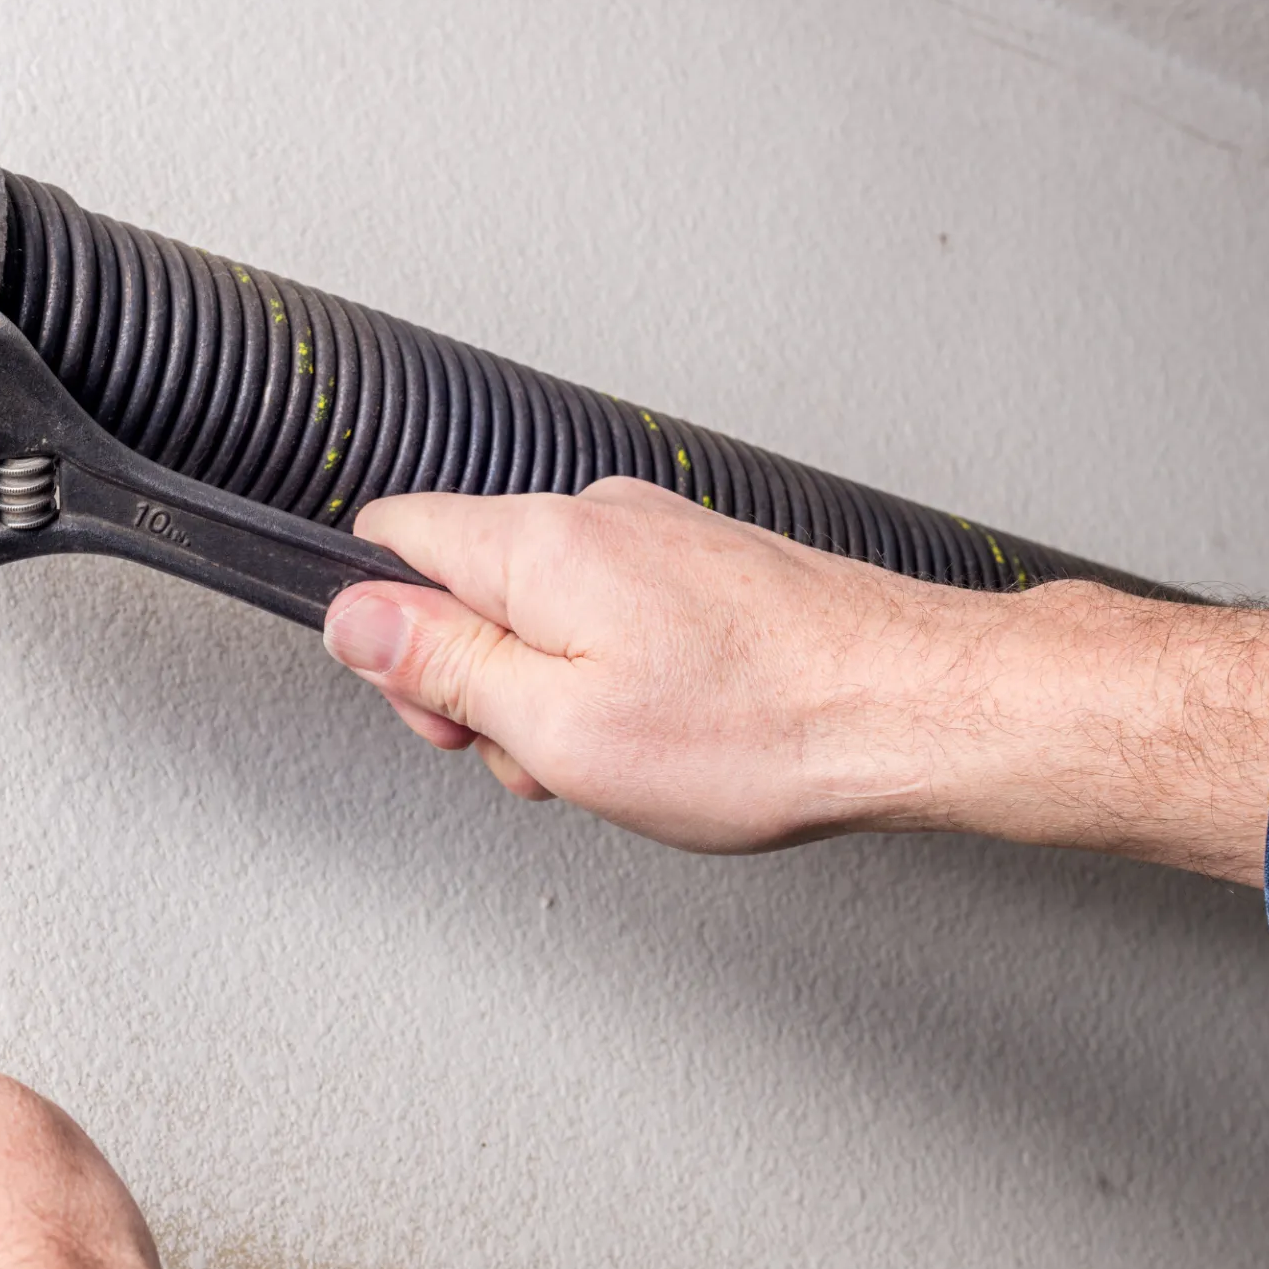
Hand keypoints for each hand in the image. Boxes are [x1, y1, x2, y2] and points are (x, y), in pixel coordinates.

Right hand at [321, 477, 1268, 879]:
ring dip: (551, 685)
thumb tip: (355, 620)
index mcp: (538, 544)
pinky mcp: (706, 563)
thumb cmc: (759, 727)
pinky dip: (613, 672)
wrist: (913, 705)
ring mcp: (657, 534)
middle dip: (477, 676)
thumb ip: (441, 664)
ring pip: (544, 605)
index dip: (387, 633)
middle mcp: (595, 517)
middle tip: (534, 751)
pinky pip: (612, 610)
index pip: (390, 538)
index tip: (437, 703)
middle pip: (466, 580)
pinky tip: (668, 727)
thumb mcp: (556, 727)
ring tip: (620, 751)